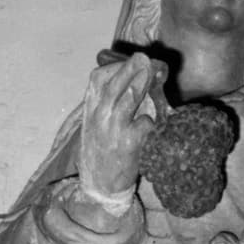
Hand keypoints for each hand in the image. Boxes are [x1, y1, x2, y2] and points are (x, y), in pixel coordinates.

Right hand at [78, 53, 157, 201]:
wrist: (100, 186)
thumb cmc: (102, 153)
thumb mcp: (97, 127)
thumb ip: (109, 106)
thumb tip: (133, 85)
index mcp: (90, 111)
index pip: (98, 79)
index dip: (116, 67)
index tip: (130, 61)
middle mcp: (99, 117)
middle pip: (113, 84)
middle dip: (130, 68)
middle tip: (144, 58)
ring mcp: (112, 129)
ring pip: (127, 99)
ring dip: (141, 84)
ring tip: (151, 72)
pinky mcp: (128, 143)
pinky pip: (144, 123)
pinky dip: (151, 120)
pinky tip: (153, 123)